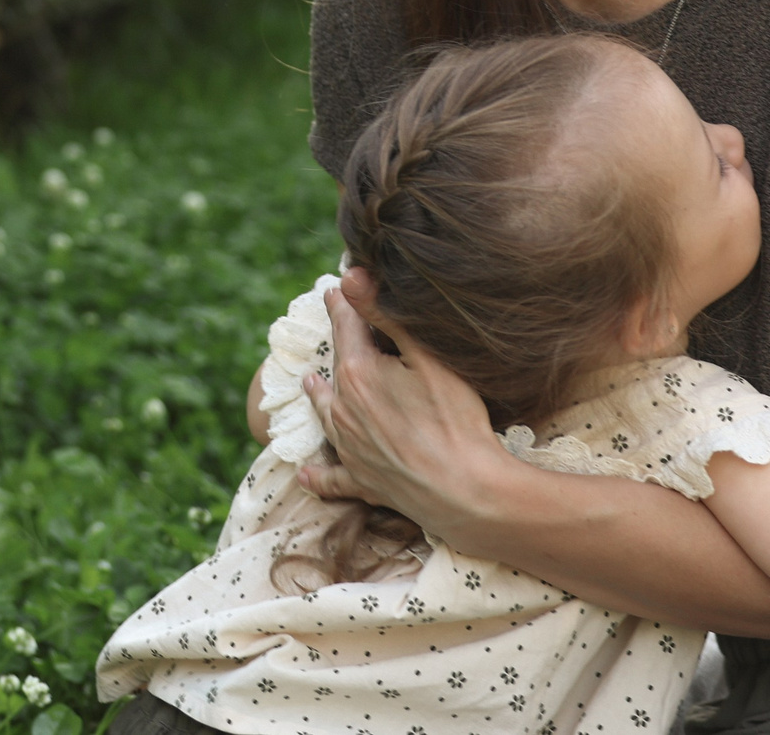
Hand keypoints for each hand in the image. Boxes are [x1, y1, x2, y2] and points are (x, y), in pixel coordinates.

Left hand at [294, 269, 505, 533]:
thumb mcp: (427, 357)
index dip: (343, 304)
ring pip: (326, 415)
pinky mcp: (361, 482)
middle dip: (337, 343)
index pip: (346, 327)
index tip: (335, 287)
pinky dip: (318, 475)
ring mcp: (350, 448)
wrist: (464, 491)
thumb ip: (385, 316)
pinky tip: (305, 475)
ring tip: (310, 382)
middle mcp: (343, 410)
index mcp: (357, 373)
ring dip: (319, 396)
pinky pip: (331, 478)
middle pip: (336, 367)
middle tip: (335, 324)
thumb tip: (348, 277)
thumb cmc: (454, 419)